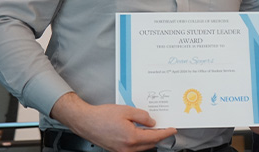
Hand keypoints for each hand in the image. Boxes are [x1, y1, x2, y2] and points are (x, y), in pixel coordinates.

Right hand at [50, 92, 177, 151]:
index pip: (155, 136)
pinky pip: (134, 148)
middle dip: (159, 136)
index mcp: (132, 138)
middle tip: (165, 128)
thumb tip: (151, 122)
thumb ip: (142, 116)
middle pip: (150, 144)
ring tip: (152, 129)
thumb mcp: (126, 110)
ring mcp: (122, 151)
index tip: (173, 129)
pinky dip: (140, 141)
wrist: (86, 122)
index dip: (166, 132)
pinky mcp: (117, 150)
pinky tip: (139, 133)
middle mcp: (128, 148)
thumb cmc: (102, 116)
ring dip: (149, 139)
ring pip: (142, 147)